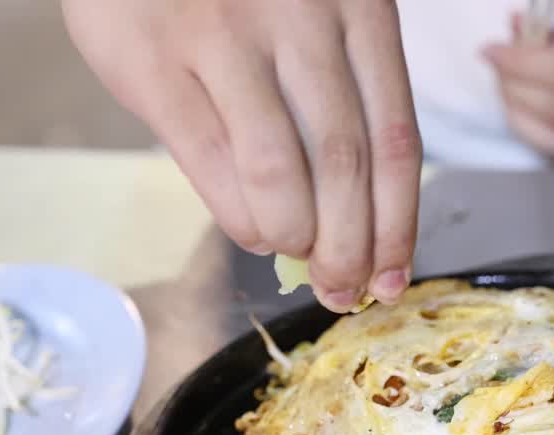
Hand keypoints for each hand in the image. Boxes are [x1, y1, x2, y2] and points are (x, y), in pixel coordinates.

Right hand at [62, 0, 422, 311]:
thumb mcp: (314, 15)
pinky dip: (239, 213)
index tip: (395, 276)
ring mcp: (225, 34)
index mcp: (361, 10)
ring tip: (298, 255)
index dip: (399, 222)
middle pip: (347, 163)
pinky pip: (209, 158)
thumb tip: (353, 219)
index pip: (398, 139)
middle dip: (350, 245)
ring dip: (297, 234)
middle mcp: (302, 18)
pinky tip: (253, 232)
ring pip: (282, 170)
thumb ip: (337, 95)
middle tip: (343, 288)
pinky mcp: (154, 56)